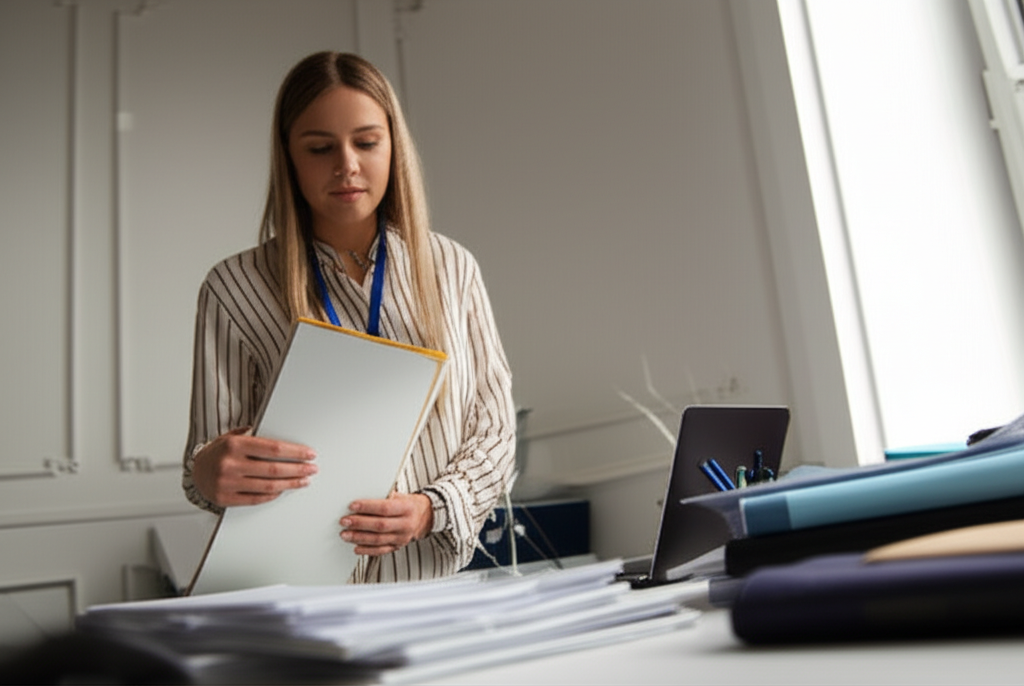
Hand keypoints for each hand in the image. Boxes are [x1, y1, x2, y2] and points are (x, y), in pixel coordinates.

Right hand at [192, 427, 317, 507]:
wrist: (195, 471)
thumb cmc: (219, 452)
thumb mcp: (232, 437)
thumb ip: (255, 436)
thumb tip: (285, 442)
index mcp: (234, 445)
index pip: (273, 449)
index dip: (295, 452)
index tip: (309, 454)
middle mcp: (230, 464)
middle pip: (273, 469)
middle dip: (298, 469)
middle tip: (312, 469)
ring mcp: (227, 483)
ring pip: (268, 486)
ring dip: (290, 484)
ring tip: (304, 480)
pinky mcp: (226, 499)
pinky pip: (256, 498)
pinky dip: (273, 494)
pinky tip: (283, 489)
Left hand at [339, 493, 433, 555]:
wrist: (425, 516)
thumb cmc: (409, 504)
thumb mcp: (401, 495)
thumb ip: (385, 497)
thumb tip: (363, 494)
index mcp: (407, 508)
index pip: (385, 508)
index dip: (367, 507)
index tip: (352, 506)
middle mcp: (406, 524)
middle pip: (380, 525)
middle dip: (359, 523)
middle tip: (345, 521)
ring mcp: (402, 537)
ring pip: (378, 540)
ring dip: (359, 538)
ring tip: (345, 534)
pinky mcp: (397, 546)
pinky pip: (381, 551)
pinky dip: (367, 550)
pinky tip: (356, 547)